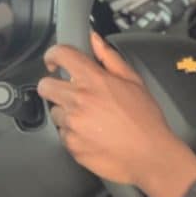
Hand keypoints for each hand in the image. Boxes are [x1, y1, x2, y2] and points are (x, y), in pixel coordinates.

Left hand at [36, 32, 195, 196]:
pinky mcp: (71, 145)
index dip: (53, 55)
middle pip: (45, 86)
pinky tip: (93, 134)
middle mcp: (79, 101)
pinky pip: (63, 134)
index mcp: (94, 81)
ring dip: (67, 113)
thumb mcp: (134, 82)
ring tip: (90, 119)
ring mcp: (72, 124)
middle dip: (54, 87)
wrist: (150, 155)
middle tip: (70, 93)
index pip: (61, 55)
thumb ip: (110, 59)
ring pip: (55, 112)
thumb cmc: (146, 120)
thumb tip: (95, 41)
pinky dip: (73, 133)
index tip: (54, 60)